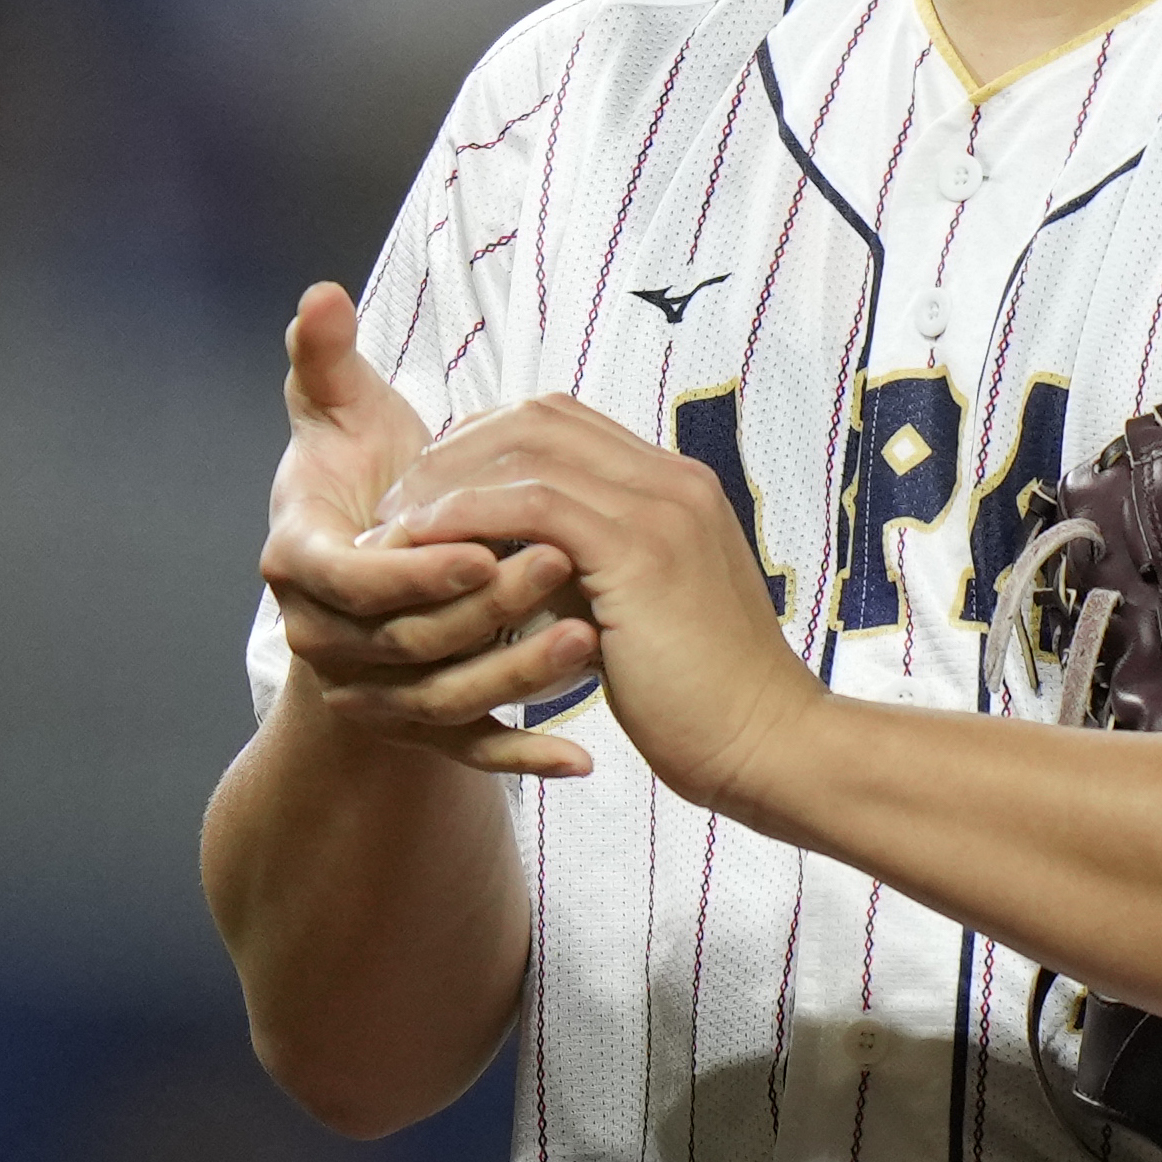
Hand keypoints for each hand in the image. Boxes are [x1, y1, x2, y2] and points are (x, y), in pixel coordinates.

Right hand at [259, 284, 599, 777]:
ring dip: (520, 678)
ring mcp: (369, 693)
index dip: (419, 566)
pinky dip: (525, 758)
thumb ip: (323, 358)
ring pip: (446, 704)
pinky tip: (584, 757)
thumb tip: (318, 294)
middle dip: (491, 610)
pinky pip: (471, 754)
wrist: (353, 571)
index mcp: (296, 568)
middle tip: (572, 569)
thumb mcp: (335, 416)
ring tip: (596, 639)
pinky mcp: (417, 729)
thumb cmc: (349, 474)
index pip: (353, 580)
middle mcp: (320, 640)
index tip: (489, 539)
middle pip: (408, 644)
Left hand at [372, 394, 825, 814]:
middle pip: (541, 417)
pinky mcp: (640, 551)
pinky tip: (422, 548)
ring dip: (449, 480)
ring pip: (529, 449)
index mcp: (677, 487)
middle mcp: (672, 480)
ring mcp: (662, 507)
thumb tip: (510, 562)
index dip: (489, 442)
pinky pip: (532, 505)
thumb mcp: (640, 612)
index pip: (565, 422)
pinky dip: (466, 516)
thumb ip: (588, 570)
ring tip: (394, 526)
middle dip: (458, 448)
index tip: (435, 488)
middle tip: (398, 499)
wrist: (767, 743)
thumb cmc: (700, 699)